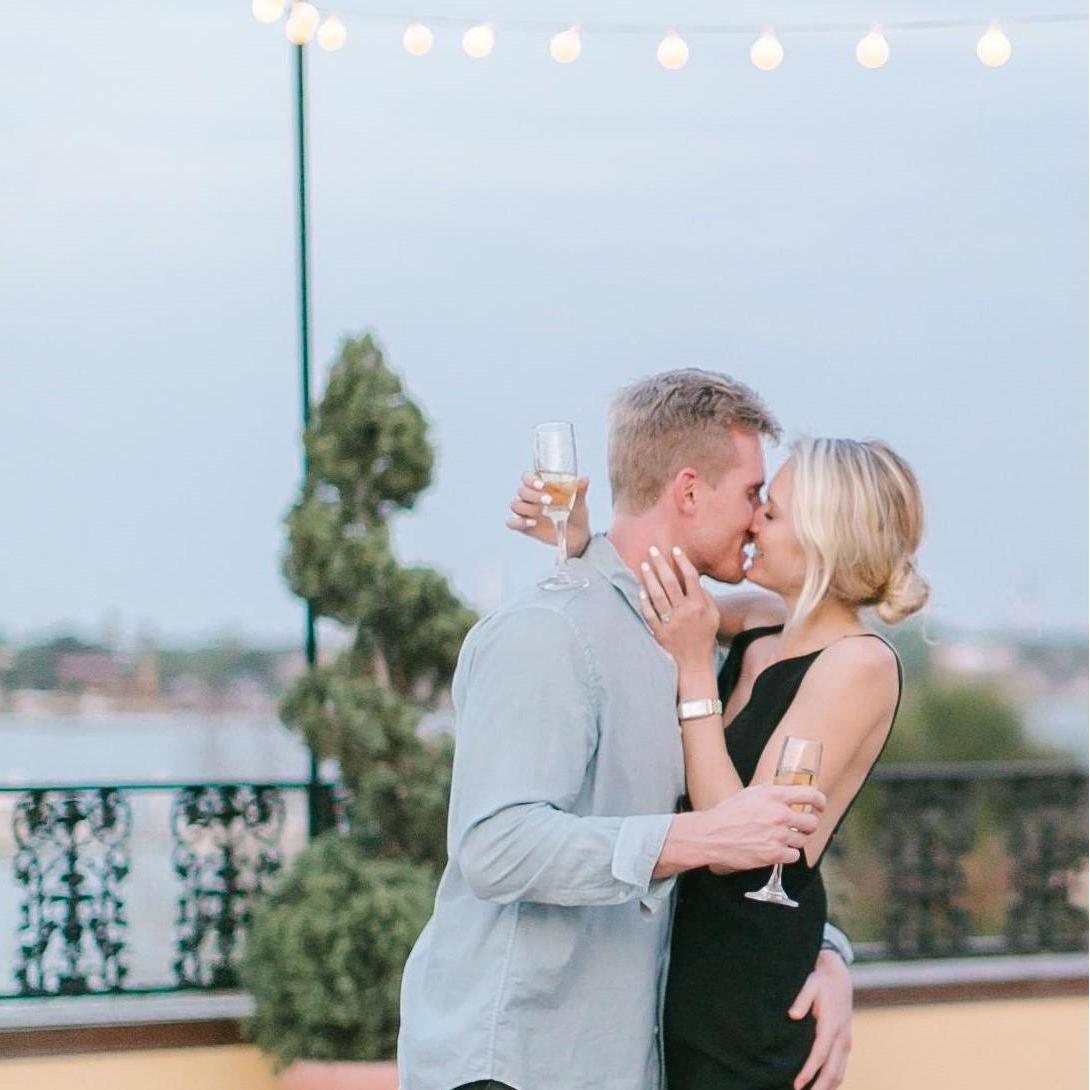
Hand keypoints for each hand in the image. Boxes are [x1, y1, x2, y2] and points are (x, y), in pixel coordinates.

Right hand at [506, 471, 590, 556]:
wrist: (578, 536)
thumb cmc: (576, 514)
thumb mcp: (579, 502)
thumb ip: (579, 490)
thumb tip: (585, 479)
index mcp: (541, 487)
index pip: (527, 477)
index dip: (530, 479)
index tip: (542, 485)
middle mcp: (531, 497)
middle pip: (521, 491)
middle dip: (533, 495)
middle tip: (549, 501)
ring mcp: (527, 512)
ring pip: (516, 505)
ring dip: (527, 508)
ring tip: (542, 513)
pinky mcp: (524, 526)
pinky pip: (512, 522)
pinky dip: (518, 522)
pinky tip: (532, 523)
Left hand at [637, 545, 719, 668]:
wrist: (694, 663)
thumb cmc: (705, 636)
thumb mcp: (713, 615)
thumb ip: (705, 596)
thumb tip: (694, 579)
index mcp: (699, 606)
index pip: (691, 578)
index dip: (682, 561)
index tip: (675, 549)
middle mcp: (685, 612)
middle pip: (670, 583)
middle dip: (661, 564)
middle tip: (653, 549)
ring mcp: (671, 623)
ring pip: (657, 596)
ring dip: (650, 579)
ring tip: (644, 565)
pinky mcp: (659, 633)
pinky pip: (649, 614)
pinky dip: (644, 602)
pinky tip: (640, 590)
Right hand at [669, 784, 823, 875]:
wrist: (712, 835)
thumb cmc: (728, 813)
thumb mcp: (750, 794)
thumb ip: (772, 794)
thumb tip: (789, 795)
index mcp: (774, 795)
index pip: (810, 795)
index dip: (820, 801)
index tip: (820, 805)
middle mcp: (779, 814)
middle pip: (812, 822)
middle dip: (808, 825)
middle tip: (801, 827)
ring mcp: (778, 836)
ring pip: (803, 840)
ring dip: (795, 840)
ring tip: (781, 838)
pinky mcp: (774, 855)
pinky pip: (794, 856)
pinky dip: (788, 854)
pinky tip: (776, 849)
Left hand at [789, 950, 852, 1089]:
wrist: (839, 976)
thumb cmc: (821, 980)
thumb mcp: (810, 984)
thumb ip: (802, 999)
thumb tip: (792, 1015)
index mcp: (832, 1026)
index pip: (820, 1056)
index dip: (808, 1072)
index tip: (797, 1084)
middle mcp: (842, 1037)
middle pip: (832, 1071)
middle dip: (819, 1088)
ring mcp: (846, 1042)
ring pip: (839, 1073)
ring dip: (827, 1087)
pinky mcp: (845, 1042)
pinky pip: (841, 1067)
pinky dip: (833, 1080)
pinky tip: (822, 1086)